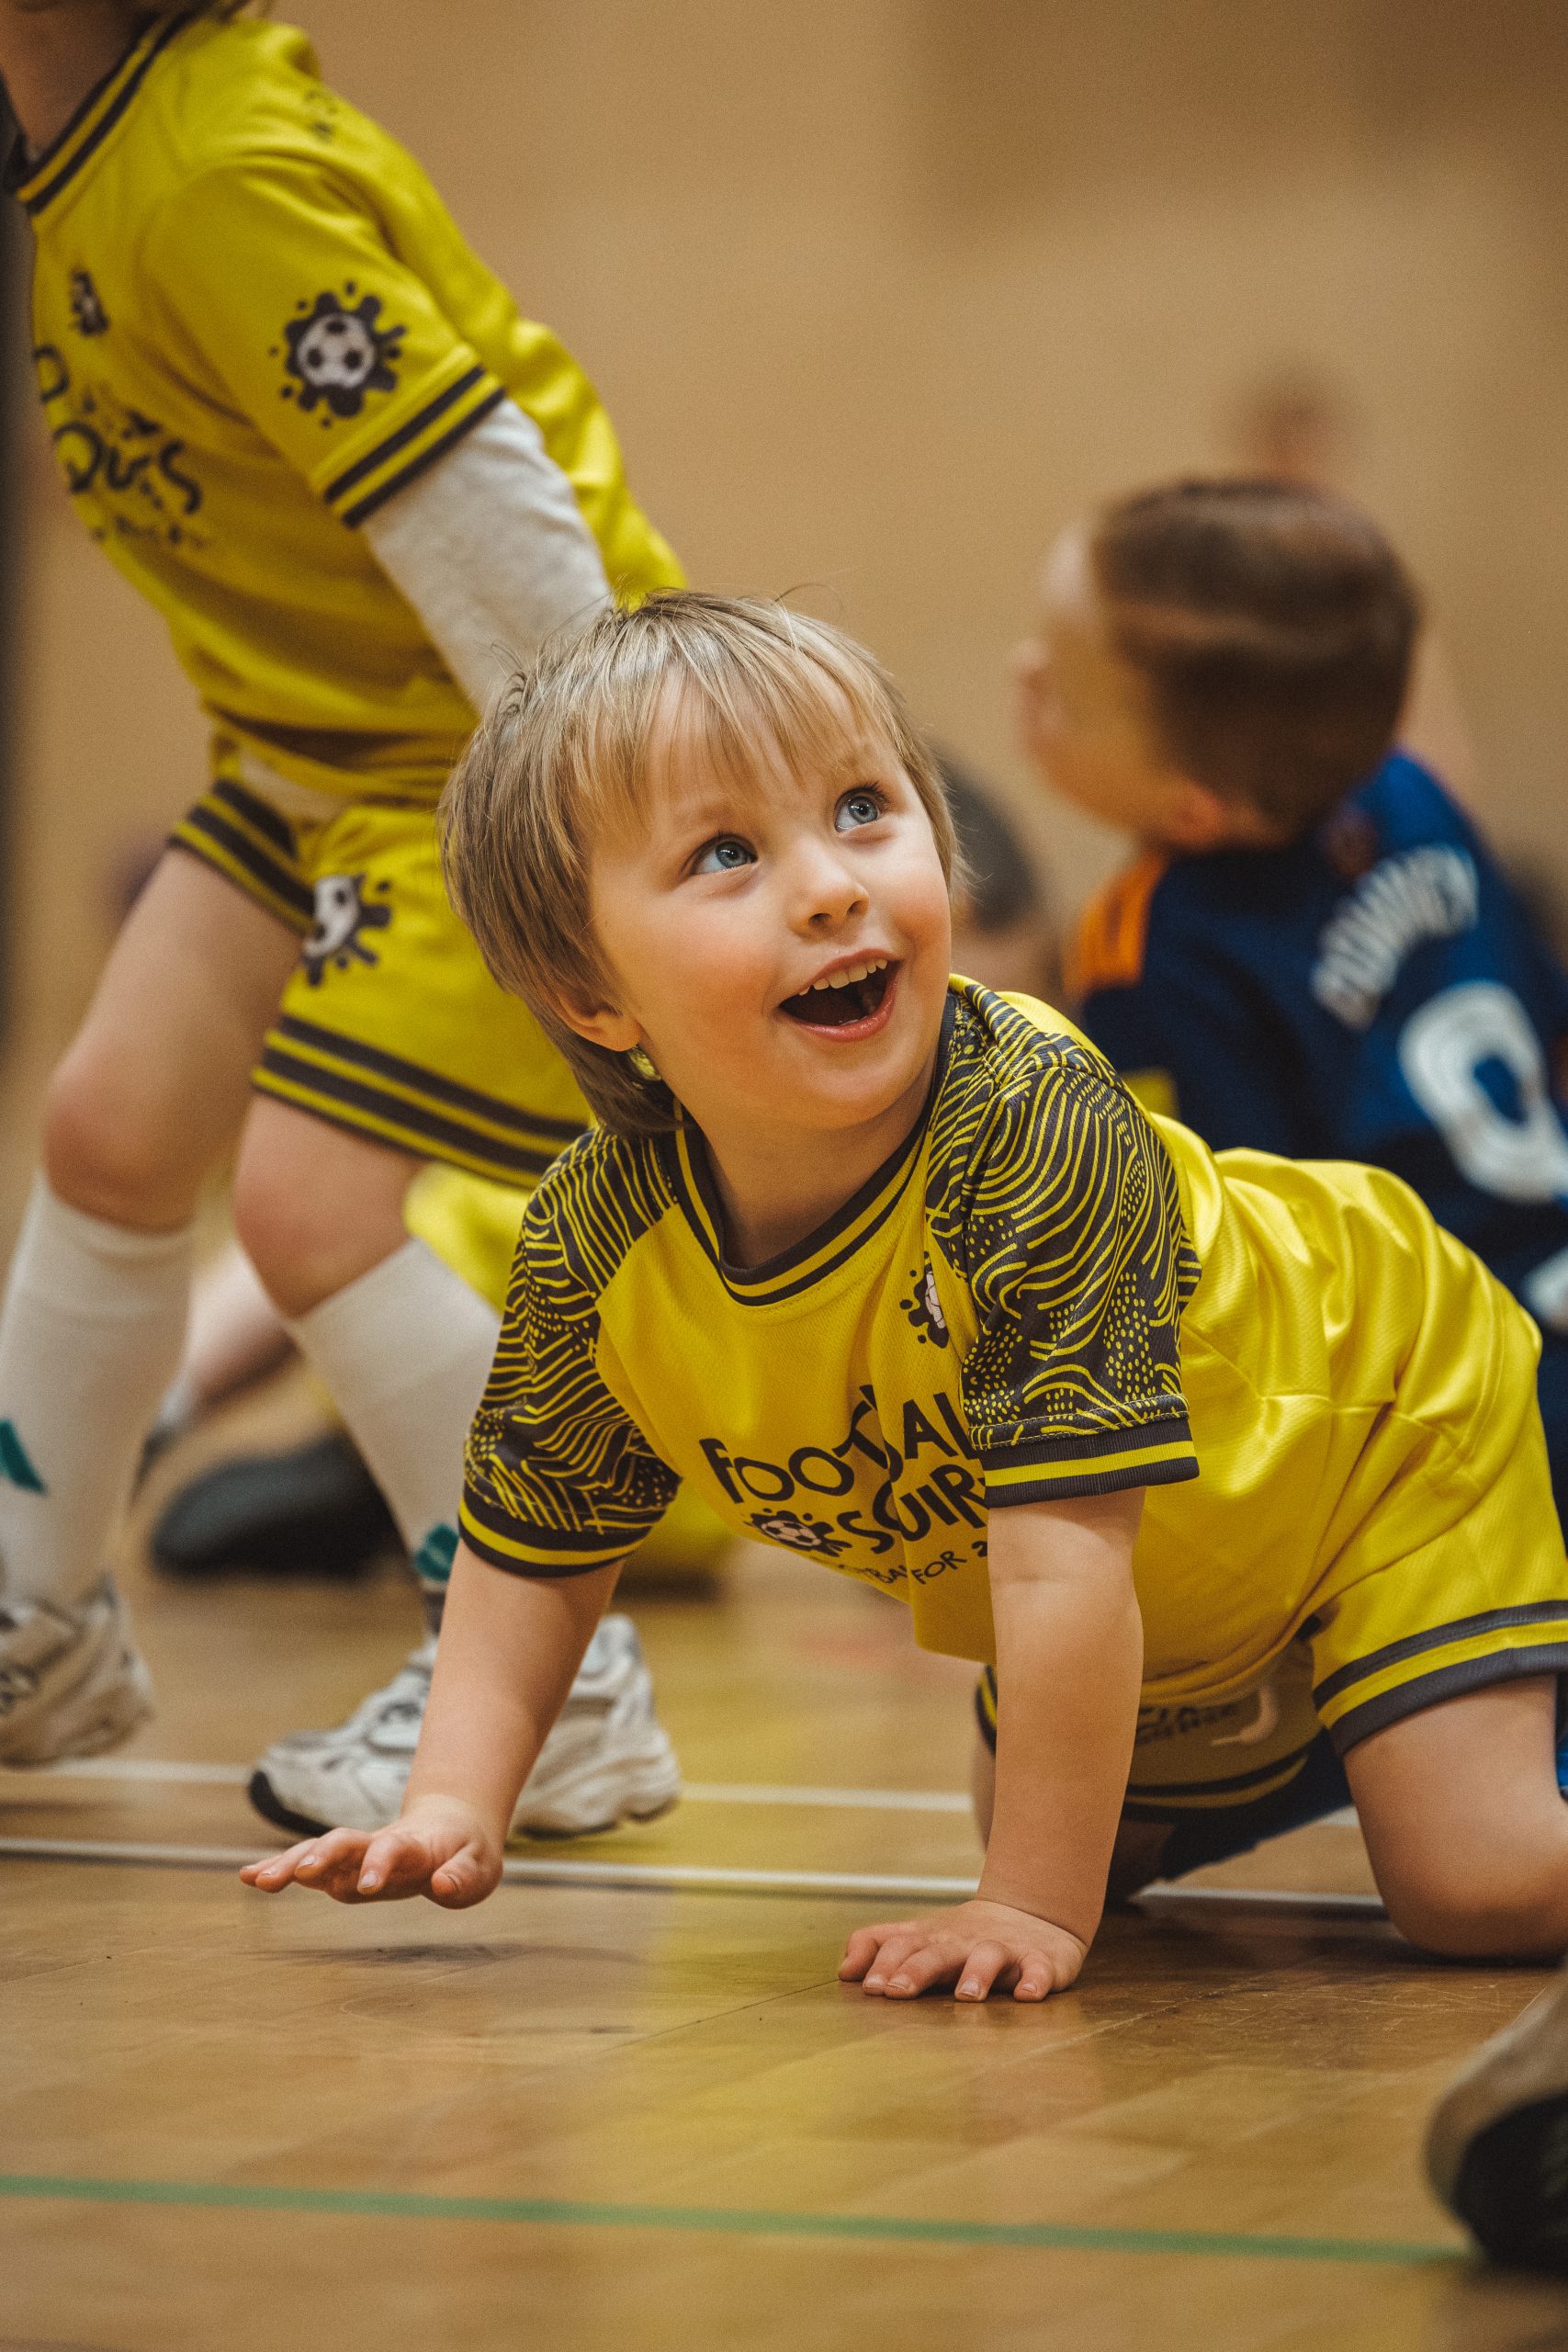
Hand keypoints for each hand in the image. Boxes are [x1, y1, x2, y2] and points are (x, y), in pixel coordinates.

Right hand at [239, 1796, 501, 1909]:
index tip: (368, 1887)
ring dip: (290, 1863)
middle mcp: (377, 1843)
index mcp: (413, 1844)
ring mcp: (356, 1854)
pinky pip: (307, 1866)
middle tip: (296, 1874)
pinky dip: (280, 1868)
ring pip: (318, 1851)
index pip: (392, 1850)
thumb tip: (441, 1887)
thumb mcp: (479, 1869)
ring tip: (256, 1879)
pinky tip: (248, 1876)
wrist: (453, 1829)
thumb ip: (462, 1877)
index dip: (380, 1865)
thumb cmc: (466, 1853)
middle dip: (320, 1856)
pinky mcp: (342, 1867)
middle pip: (344, 1843)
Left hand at [839, 1898, 1086, 2001]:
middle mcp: (963, 1943)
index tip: (871, 1988)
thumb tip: (843, 1970)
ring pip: (988, 1957)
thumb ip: (878, 1945)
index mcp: (932, 1939)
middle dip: (916, 1970)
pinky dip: (1035, 1980)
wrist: (1031, 1915)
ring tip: (967, 1996)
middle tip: (897, 1991)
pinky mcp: (1039, 1960)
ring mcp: (1002, 1949)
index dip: (885, 1965)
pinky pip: (1039, 1970)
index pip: (902, 1946)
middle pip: (937, 1953)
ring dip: (977, 1974)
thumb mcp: (920, 1936)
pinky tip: (1027, 1994)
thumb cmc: (963, 1937)